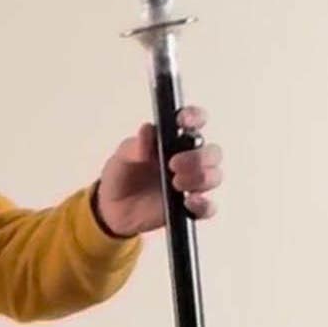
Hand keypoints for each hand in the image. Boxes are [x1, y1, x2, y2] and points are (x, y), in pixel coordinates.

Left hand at [94, 105, 221, 237]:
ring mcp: (191, 183)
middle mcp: (188, 159)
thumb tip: (147, 130)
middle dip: (198, 157)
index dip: (195, 116)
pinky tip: (188, 203)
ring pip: (214, 176)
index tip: (183, 121)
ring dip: (201, 178)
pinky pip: (209, 207)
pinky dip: (203, 205)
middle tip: (174, 164)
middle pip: (212, 152)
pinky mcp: (190, 207)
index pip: (194, 121)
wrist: (112, 210)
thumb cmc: (122, 176)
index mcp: (172, 140)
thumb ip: (135, 145)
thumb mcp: (121, 158)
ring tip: (176, 183)